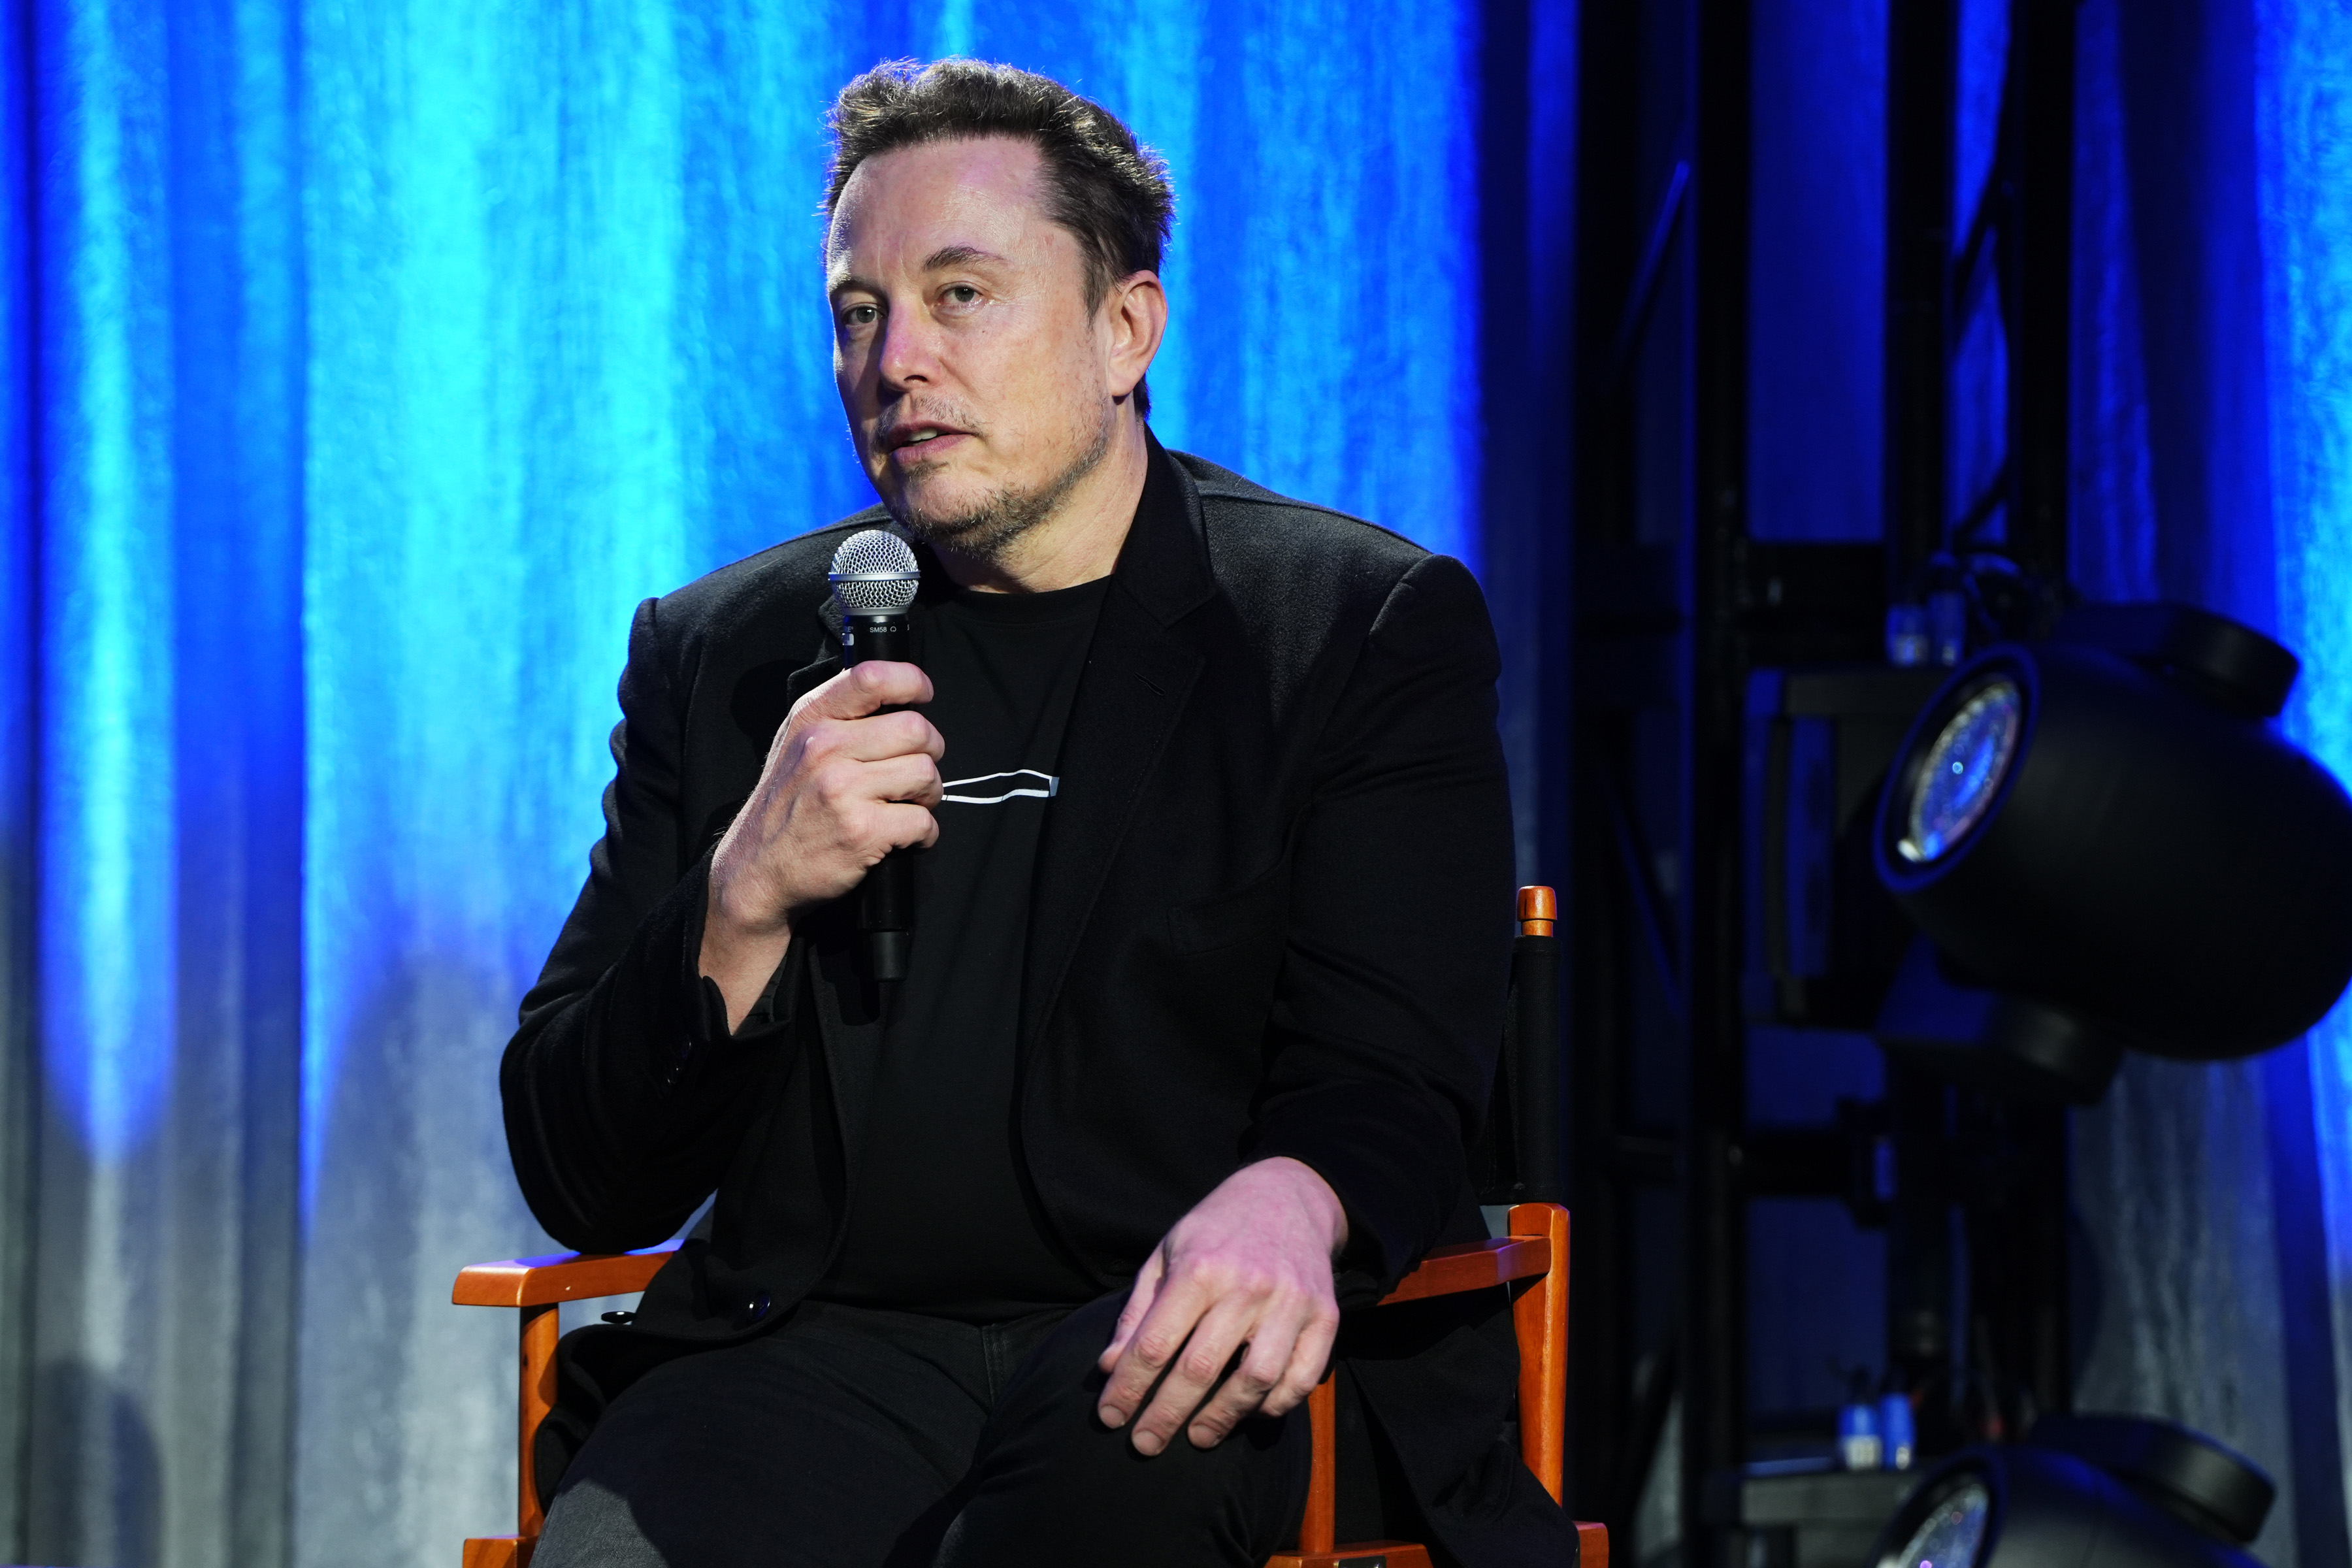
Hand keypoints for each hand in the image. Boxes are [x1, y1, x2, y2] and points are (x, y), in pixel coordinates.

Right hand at [699, 661, 941, 1026]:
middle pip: (917, 730)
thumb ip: (837, 716)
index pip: (872, 676)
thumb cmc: (785, 808)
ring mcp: (842, 789)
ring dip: (927, 795)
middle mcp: (825, 747)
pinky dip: (923, 834)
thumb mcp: (795, 746)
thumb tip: (897, 695)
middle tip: (913, 774)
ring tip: (905, 807)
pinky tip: (901, 838)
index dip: (911, 681)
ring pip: (926, 774)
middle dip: (929, 753)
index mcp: (811, 719)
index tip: (922, 696)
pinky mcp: (861, 831)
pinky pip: (923, 821)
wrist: (755, 872)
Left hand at [1094, 1157, 1347, 1454]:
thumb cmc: (1215, 1231)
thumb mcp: (1166, 1254)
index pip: (1155, 1344)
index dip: (1128, 1387)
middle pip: (1199, 1370)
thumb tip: (1109, 1367)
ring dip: (1222, 1419)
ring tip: (1197, 1435)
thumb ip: (1138, 1313)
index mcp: (1200, 1268)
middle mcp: (1247, 1286)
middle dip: (1165, 1416)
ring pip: (1255, 1381)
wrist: (1288, 1196)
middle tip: (1145, 1445)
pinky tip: (1252, 1412)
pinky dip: (1277, 1405)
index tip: (1110, 1417)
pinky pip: (1303, 1377)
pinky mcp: (1326, 1315)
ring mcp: (1291, 1302)